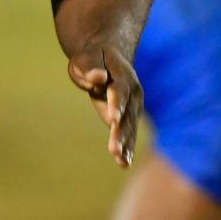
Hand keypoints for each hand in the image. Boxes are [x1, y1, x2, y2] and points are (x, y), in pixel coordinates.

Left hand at [67, 46, 142, 167]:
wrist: (108, 56)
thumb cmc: (92, 57)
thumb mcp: (86, 57)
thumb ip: (90, 68)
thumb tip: (98, 78)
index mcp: (122, 72)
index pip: (119, 89)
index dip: (117, 104)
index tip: (112, 119)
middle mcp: (133, 91)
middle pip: (127, 113)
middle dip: (120, 132)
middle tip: (114, 149)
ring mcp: (134, 105)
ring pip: (130, 126)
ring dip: (125, 144)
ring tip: (120, 160)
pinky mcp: (130, 116)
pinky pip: (129, 133)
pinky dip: (127, 147)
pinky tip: (123, 163)